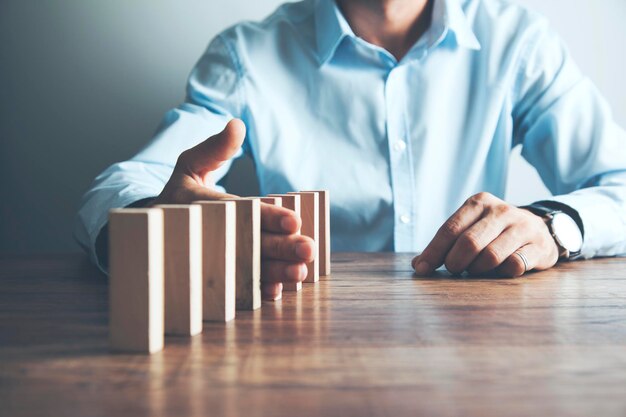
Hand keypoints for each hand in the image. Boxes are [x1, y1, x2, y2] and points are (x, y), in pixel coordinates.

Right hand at [152, 119, 314, 299]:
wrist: (153, 229)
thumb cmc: (180, 192)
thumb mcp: (190, 164)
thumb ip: (214, 148)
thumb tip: (237, 124)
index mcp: (198, 204)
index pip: (239, 210)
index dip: (267, 216)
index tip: (294, 221)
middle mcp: (204, 234)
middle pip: (247, 242)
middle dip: (279, 247)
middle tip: (307, 250)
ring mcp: (208, 258)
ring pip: (245, 268)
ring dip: (274, 272)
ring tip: (299, 273)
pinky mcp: (211, 275)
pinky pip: (235, 286)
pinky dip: (256, 289)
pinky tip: (278, 290)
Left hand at [411, 192, 558, 276]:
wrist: (540, 231)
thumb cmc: (494, 233)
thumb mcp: (471, 228)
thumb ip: (445, 244)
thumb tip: (418, 265)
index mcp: (479, 202)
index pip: (450, 229)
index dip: (434, 252)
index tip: (422, 270)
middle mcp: (501, 210)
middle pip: (469, 243)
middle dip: (455, 262)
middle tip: (454, 270)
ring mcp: (523, 226)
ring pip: (491, 256)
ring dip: (478, 270)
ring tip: (477, 269)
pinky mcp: (539, 245)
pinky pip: (513, 266)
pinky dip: (501, 273)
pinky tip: (500, 270)